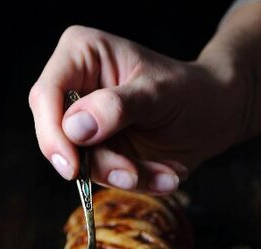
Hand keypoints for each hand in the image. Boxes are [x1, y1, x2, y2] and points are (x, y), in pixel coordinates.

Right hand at [28, 26, 242, 194]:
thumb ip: (117, 107)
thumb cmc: (190, 90)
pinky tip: (165, 174)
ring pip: (81, 164)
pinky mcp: (95, 151)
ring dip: (124, 176)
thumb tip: (74, 127)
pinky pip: (101, 178)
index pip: (46, 95)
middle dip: (98, 164)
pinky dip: (135, 182)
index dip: (52, 134)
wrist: (214, 114)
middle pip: (57, 136)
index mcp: (80, 54)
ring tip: (166, 173)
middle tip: (133, 175)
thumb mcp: (159, 93)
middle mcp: (74, 87)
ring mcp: (82, 123)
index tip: (72, 167)